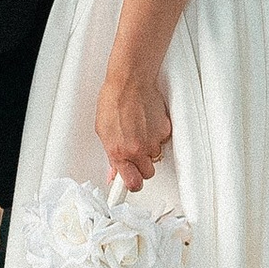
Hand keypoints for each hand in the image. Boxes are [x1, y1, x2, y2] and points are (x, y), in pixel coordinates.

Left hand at [96, 61, 171, 197]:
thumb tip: (113, 170)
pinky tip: (146, 122)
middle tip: (134, 154)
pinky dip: (155, 134)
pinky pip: (162, 140)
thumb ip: (111, 155)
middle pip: (147, 173)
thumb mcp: (103, 131)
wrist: (129, 82)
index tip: (129, 185)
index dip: (132, 184)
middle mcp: (138, 149)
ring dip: (148, 149)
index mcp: (120, 152)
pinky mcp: (165, 129)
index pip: (133, 183)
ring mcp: (153, 140)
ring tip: (138, 132)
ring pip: (155, 156)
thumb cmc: (113, 101)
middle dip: (141, 167)